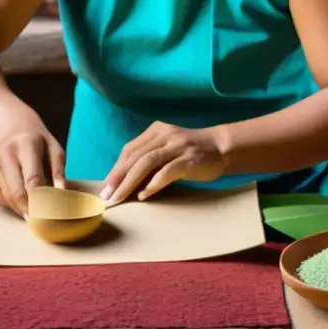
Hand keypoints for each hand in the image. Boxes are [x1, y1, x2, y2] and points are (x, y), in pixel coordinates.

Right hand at [0, 109, 65, 218]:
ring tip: (33, 207)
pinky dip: (11, 201)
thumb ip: (59, 171)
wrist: (12, 126)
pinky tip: (18, 191)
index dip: (39, 201)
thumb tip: (61, 194)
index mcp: (26, 144)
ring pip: (7, 197)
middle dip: (29, 210)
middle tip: (40, 224)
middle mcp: (5, 152)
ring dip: (21, 207)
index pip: (32, 178)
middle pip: (16, 191)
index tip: (47, 218)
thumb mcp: (54, 149)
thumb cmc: (39, 142)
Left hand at [101, 122, 228, 205]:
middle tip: (108, 196)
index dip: (116, 169)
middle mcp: (165, 135)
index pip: (130, 149)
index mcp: (156, 131)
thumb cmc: (190, 153)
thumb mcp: (167, 150)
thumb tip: (124, 183)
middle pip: (135, 156)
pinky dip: (154, 183)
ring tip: (120, 197)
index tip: (106, 187)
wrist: (221, 148)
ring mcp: (178, 146)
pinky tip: (144, 195)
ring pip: (147, 162)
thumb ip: (149, 160)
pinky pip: (167, 171)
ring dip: (130, 181)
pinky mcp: (189, 159)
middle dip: (118, 178)